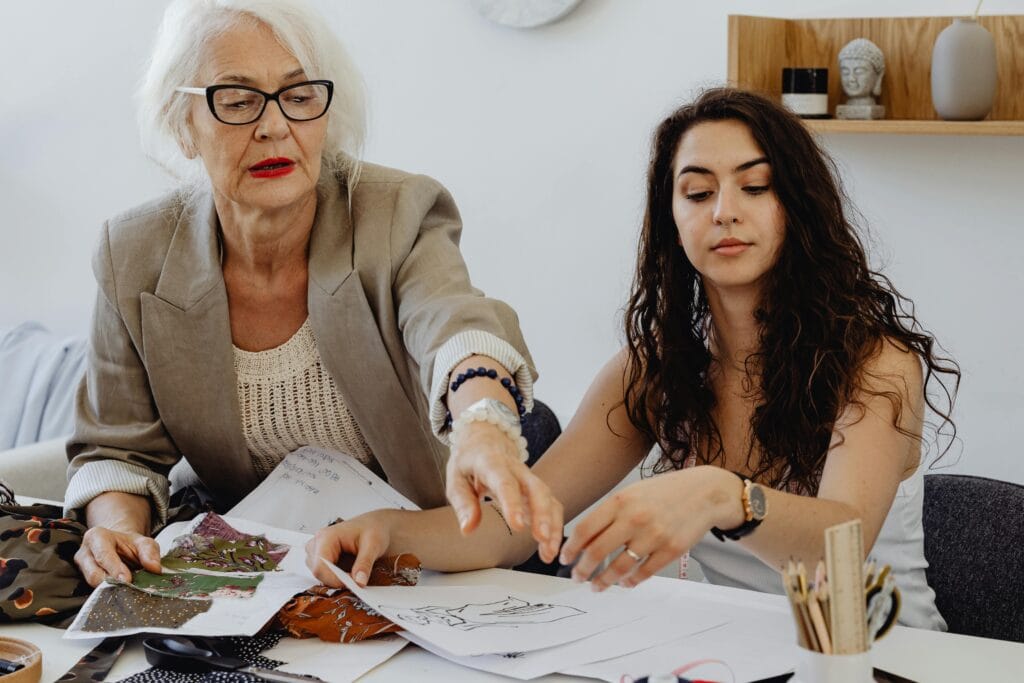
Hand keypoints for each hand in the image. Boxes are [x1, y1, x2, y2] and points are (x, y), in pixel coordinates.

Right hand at [75, 526, 161, 586]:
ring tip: (126, 591)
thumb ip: (150, 552)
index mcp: (97, 536)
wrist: (119, 548)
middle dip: (111, 582)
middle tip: (128, 588)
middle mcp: (84, 552)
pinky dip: (107, 593)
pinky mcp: (83, 579)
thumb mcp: (144, 543)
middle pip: (93, 573)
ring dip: (109, 590)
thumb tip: (155, 568)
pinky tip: (120, 594)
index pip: (103, 555)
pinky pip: (93, 590)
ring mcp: (81, 567)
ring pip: (91, 584)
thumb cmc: (130, 545)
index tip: (127, 580)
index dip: (114, 568)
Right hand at [305, 510, 395, 586]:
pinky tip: (351, 572)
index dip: (335, 580)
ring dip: (338, 579)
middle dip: (337, 581)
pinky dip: (338, 578)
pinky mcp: (321, 559)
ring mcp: (317, 552)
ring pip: (321, 576)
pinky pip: (325, 575)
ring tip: (356, 572)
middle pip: (318, 573)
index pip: (320, 567)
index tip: (353, 585)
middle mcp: (317, 544)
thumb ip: (364, 563)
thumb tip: (359, 582)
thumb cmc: (373, 529)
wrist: (375, 525)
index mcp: (326, 537)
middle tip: (358, 580)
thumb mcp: (373, 545)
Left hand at [445, 421, 562, 562]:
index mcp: (491, 463)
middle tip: (542, 539)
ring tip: (549, 552)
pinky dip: (554, 526)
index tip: (517, 525)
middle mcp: (516, 469)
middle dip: (542, 514)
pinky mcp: (536, 488)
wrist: (485, 439)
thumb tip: (468, 529)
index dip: (512, 504)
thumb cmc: (468, 461)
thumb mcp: (455, 479)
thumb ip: (463, 504)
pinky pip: (551, 505)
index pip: (505, 483)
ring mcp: (529, 478)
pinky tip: (549, 548)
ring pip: (548, 497)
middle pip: (536, 488)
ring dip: (552, 524)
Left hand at [559, 466, 742, 590]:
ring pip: (619, 567)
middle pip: (598, 551)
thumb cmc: (664, 493)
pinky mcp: (671, 550)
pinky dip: (630, 581)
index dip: (572, 548)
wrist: (704, 492)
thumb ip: (609, 514)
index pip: (586, 529)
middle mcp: (635, 518)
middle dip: (583, 569)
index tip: (565, 558)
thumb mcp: (632, 494)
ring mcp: (654, 535)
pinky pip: (644, 573)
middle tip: (577, 578)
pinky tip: (624, 583)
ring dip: (604, 581)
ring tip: (597, 586)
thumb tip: (584, 540)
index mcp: (620, 501)